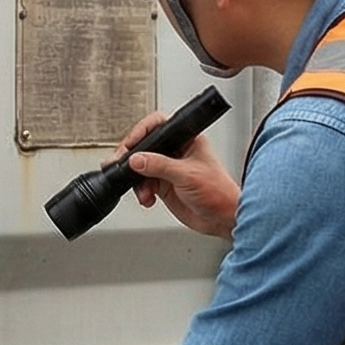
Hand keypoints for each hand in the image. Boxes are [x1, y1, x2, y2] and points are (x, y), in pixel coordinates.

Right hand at [116, 121, 238, 238]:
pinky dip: (141, 191)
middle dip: (132, 157)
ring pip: (141, 167)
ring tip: (141, 190)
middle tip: (122, 164)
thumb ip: (159, 166)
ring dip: (137, 179)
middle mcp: (176, 151)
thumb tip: (136, 159)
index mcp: (187, 139)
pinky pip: (143, 184)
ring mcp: (168, 168)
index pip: (158, 125)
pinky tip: (147, 198)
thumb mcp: (186, 175)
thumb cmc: (219, 192)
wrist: (222, 218)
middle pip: (145, 146)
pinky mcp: (163, 185)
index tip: (130, 144)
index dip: (141, 131)